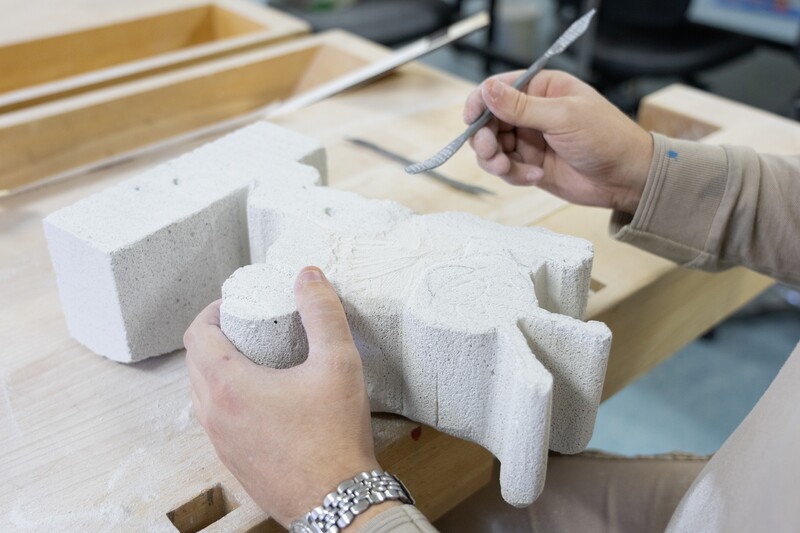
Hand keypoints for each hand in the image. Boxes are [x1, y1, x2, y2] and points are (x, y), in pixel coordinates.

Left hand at [185, 267, 397, 525]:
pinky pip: (218, 419)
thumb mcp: (338, 363)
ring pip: (203, 393)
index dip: (212, 311)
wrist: (339, 503)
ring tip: (257, 358)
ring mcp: (222, 443)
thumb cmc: (335, 439)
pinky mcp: (235, 462)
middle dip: (217, 336)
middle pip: (195, 362)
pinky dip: (229, 398)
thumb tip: (308, 276)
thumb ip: (322, 313)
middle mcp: (215, 416)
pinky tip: (266, 398)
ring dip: (219, 368)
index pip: (196, 334)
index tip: (235, 304)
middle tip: (249, 325)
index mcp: (228, 387)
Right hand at [465, 70, 652, 214]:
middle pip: (488, 121)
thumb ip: (521, 106)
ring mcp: (529, 140)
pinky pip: (506, 169)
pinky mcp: (530, 165)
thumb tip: (487, 89)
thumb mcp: (563, 116)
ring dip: (494, 160)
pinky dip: (513, 175)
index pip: (497, 89)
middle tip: (490, 151)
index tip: (472, 119)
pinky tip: (534, 177)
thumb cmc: (607, 137)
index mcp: (541, 89)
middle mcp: (531, 113)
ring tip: (507, 168)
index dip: (480, 103)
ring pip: (492, 148)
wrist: (627, 178)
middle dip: (484, 138)